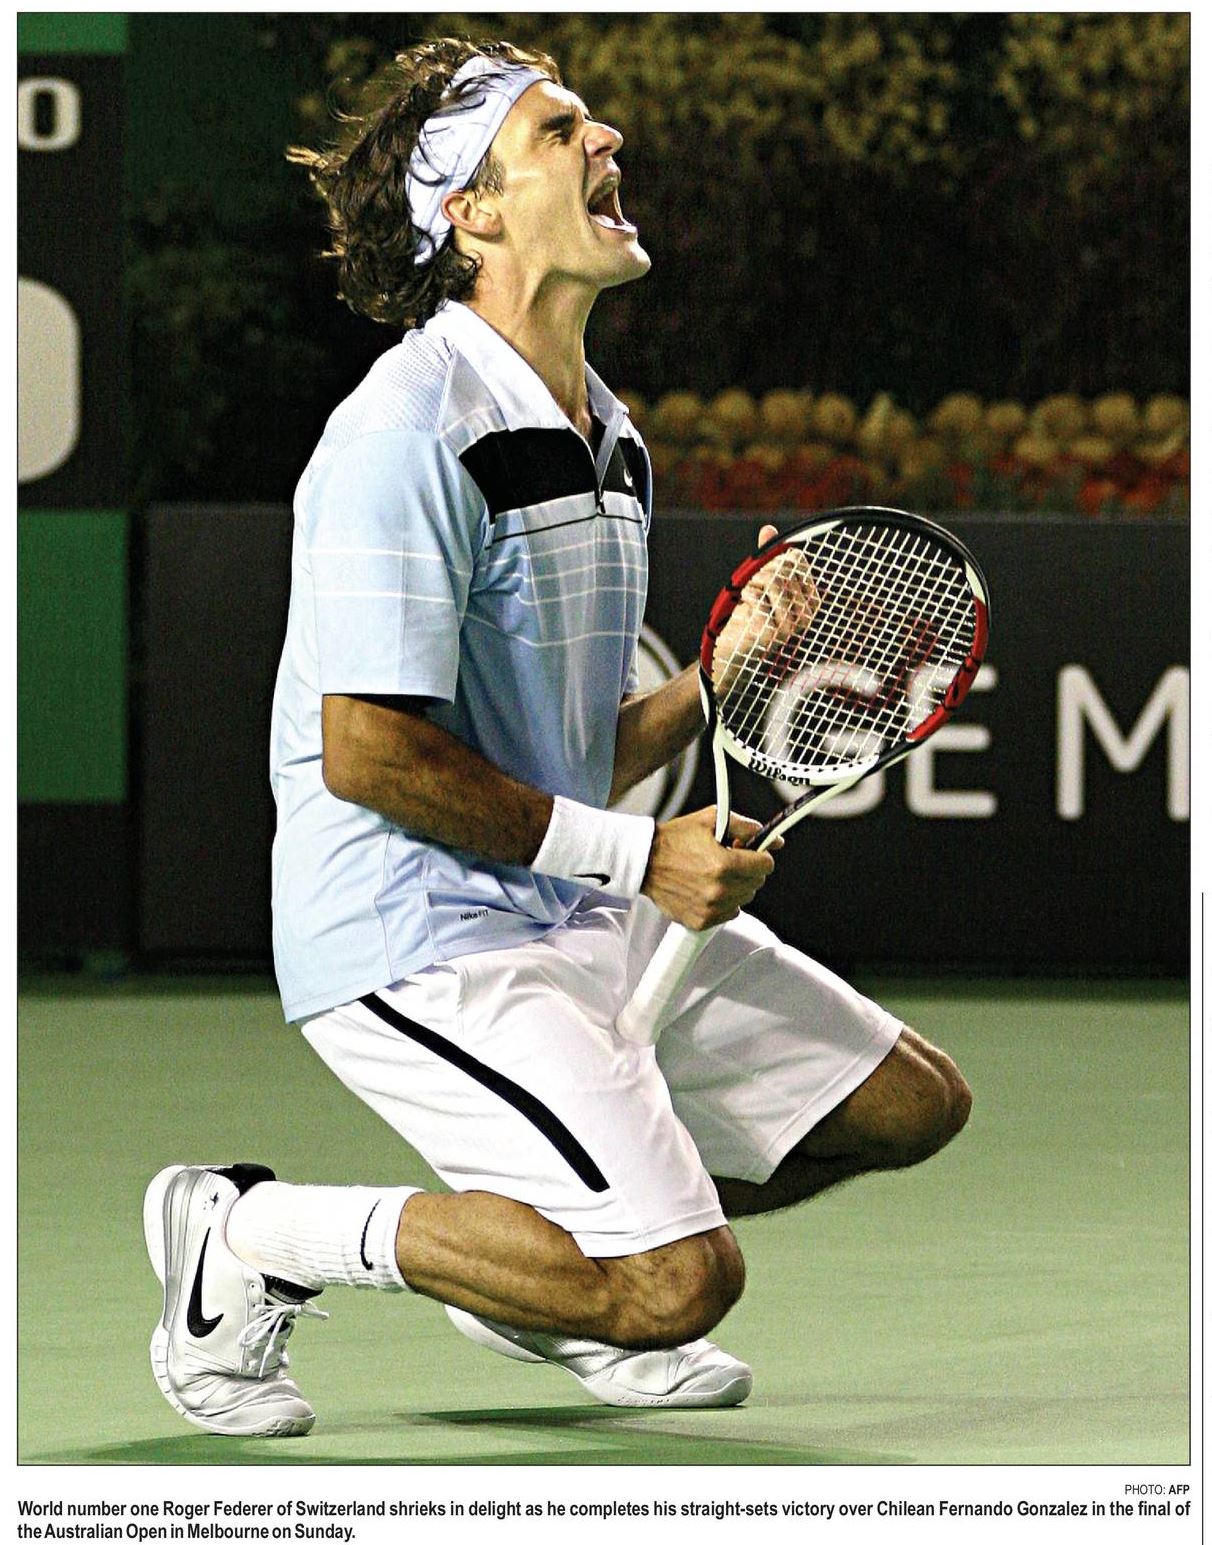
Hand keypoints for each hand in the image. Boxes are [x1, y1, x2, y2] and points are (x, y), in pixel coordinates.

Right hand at [641, 806, 778, 930]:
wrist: (645, 862)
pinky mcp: (701, 921)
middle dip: (747, 870)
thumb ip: (746, 827)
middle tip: (728, 861)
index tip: (748, 853)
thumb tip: (775, 840)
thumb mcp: (711, 820)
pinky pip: (729, 914)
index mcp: (724, 864)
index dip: (758, 855)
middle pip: (756, 883)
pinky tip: (707, 889)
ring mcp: (710, 908)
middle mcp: (719, 890)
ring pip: (744, 899)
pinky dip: (723, 903)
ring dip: (736, 887)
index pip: (765, 865)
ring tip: (714, 874)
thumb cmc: (675, 839)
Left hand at [712, 524, 820, 697]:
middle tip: (750, 592)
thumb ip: (766, 558)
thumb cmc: (747, 618)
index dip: (772, 561)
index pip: (795, 559)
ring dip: (750, 584)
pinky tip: (742, 613)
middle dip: (759, 572)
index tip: (762, 579)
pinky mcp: (770, 633)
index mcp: (811, 602)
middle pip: (783, 567)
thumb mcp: (759, 584)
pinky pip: (755, 595)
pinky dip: (743, 597)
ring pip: (771, 578)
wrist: (730, 653)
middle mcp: (806, 616)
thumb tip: (768, 529)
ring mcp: (790, 627)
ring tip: (746, 600)